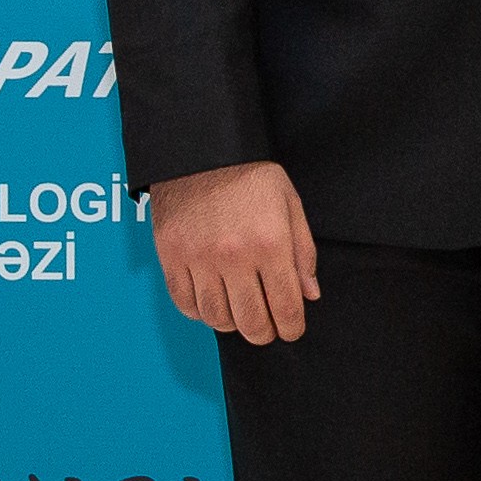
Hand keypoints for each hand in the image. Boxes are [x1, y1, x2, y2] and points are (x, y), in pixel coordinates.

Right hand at [152, 160, 318, 344]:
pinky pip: (184, 302)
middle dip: (264, 333)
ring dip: (232, 324)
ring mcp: (198, 258)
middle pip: (251, 322)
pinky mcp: (171, 255)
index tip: (291, 330)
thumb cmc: (250, 174)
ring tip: (240, 313)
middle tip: (267, 328)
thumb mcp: (289, 204)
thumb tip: (309, 295)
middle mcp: (234, 257)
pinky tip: (212, 303)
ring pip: (216, 318)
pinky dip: (200, 312)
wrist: (201, 148)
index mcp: (270, 244)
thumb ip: (303, 253)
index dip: (292, 328)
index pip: (286, 308)